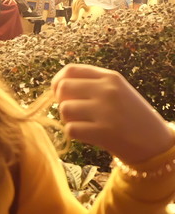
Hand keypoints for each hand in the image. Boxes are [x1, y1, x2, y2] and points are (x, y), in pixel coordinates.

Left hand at [51, 64, 173, 163]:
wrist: (156, 143)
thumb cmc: (131, 116)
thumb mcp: (117, 91)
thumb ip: (91, 84)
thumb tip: (57, 87)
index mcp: (111, 77)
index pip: (70, 70)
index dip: (58, 81)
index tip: (59, 93)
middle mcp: (108, 91)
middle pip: (63, 88)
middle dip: (62, 100)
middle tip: (73, 111)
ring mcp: (106, 111)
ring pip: (64, 109)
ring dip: (68, 119)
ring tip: (83, 123)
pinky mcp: (104, 132)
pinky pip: (70, 129)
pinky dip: (74, 133)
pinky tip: (87, 134)